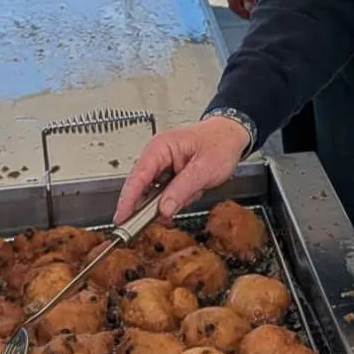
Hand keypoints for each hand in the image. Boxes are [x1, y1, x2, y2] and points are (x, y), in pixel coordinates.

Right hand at [114, 116, 251, 222]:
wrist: (232, 134)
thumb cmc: (220, 142)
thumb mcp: (204, 169)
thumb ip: (181, 190)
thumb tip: (163, 209)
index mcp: (160, 147)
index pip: (137, 177)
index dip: (127, 200)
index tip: (121, 219)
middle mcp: (156, 154)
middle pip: (141, 187)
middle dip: (153, 204)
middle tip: (161, 218)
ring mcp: (161, 163)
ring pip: (154, 192)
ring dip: (170, 200)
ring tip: (191, 192)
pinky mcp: (168, 172)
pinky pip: (164, 192)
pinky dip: (176, 197)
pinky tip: (191, 191)